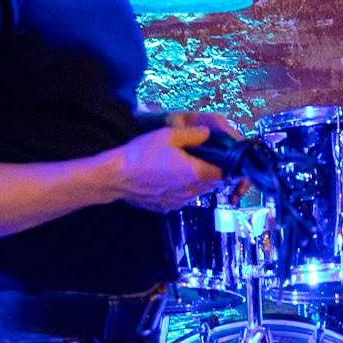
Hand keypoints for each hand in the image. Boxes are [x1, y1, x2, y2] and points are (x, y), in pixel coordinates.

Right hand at [114, 116, 239, 211]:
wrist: (116, 177)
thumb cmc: (141, 154)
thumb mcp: (168, 135)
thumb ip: (193, 135)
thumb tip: (208, 134)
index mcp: (195, 173)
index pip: (224, 174)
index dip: (227, 166)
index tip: (221, 157)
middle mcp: (191, 191)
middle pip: (212, 184)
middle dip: (211, 172)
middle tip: (199, 158)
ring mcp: (179, 202)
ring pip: (198, 192)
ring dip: (196, 181)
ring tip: (180, 167)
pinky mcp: (167, 208)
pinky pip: (182, 198)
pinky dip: (181, 189)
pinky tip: (167, 178)